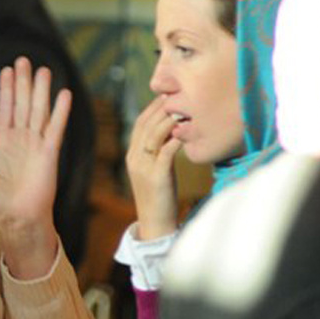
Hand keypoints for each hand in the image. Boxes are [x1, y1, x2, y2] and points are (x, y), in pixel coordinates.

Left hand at [0, 57, 68, 277]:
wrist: (16, 221)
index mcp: (2, 143)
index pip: (5, 110)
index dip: (6, 90)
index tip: (7, 71)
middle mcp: (21, 140)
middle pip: (22, 104)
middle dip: (23, 83)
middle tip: (24, 60)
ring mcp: (36, 145)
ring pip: (39, 111)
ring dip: (41, 91)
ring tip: (43, 70)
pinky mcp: (49, 154)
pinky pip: (55, 129)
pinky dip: (60, 112)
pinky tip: (63, 95)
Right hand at [125, 95, 181, 239]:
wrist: (155, 224)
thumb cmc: (160, 196)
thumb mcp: (156, 169)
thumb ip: (160, 150)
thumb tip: (174, 130)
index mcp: (132, 154)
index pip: (139, 123)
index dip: (153, 107)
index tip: (169, 95)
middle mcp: (134, 158)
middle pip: (145, 124)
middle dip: (161, 107)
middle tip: (178, 94)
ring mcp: (143, 167)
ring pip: (153, 135)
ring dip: (169, 119)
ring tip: (184, 109)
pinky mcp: (156, 177)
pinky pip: (166, 152)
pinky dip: (176, 139)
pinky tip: (187, 132)